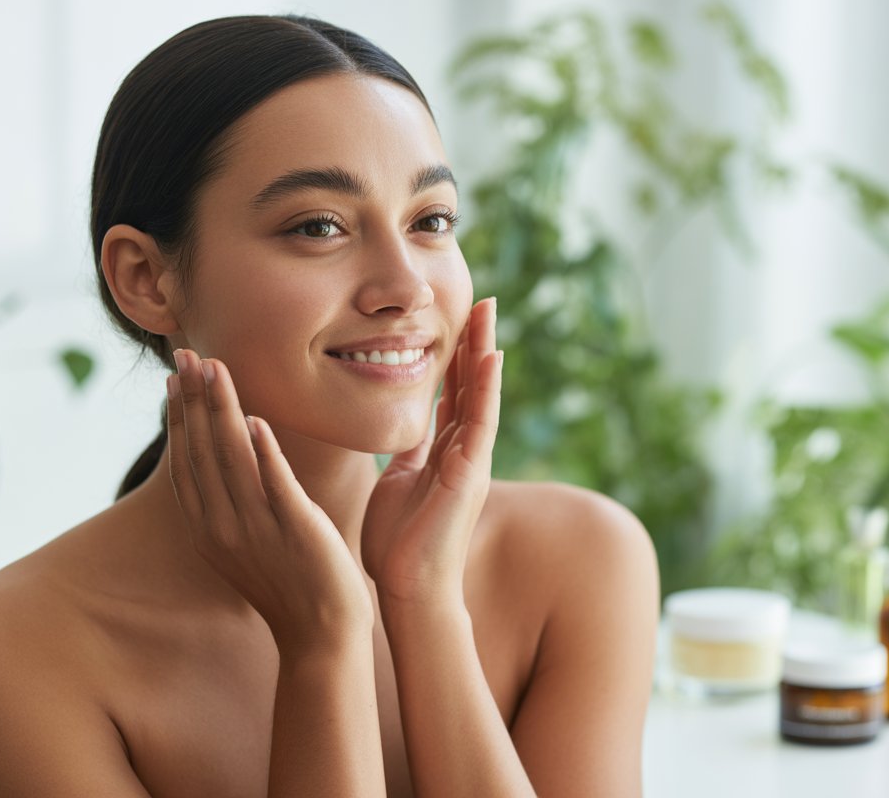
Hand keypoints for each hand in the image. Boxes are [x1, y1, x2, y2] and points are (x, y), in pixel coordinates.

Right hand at [166, 349, 372, 653]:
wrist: (321, 634)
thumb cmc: (291, 584)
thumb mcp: (248, 542)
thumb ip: (234, 503)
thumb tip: (232, 460)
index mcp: (210, 528)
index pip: (187, 461)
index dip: (180, 416)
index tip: (176, 377)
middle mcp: (225, 526)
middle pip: (202, 451)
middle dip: (194, 399)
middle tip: (186, 354)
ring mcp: (258, 529)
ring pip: (233, 460)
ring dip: (223, 411)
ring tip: (216, 369)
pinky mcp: (295, 531)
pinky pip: (276, 486)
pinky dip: (266, 453)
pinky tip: (258, 421)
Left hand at [361, 298, 502, 607]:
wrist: (409, 588)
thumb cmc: (399, 543)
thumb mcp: (398, 482)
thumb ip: (407, 454)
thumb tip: (402, 433)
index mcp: (443, 451)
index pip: (453, 392)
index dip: (456, 356)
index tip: (457, 319)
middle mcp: (463, 450)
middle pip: (471, 384)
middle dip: (474, 342)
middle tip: (481, 300)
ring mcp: (470, 460)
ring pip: (480, 394)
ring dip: (483, 351)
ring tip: (487, 312)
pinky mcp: (469, 474)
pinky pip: (480, 422)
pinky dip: (485, 388)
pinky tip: (489, 356)